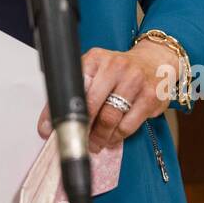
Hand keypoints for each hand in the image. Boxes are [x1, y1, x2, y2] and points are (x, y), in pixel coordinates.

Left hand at [36, 43, 179, 152]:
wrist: (155, 63)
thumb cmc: (119, 71)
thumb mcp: (95, 71)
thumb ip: (75, 93)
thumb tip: (48, 125)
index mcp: (96, 59)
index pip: (73, 87)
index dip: (61, 112)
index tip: (51, 130)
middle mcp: (116, 66)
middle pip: (92, 105)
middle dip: (82, 129)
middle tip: (78, 140)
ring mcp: (135, 81)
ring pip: (110, 118)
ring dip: (100, 137)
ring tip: (95, 143)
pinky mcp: (150, 96)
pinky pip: (128, 125)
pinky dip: (117, 136)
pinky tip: (113, 137)